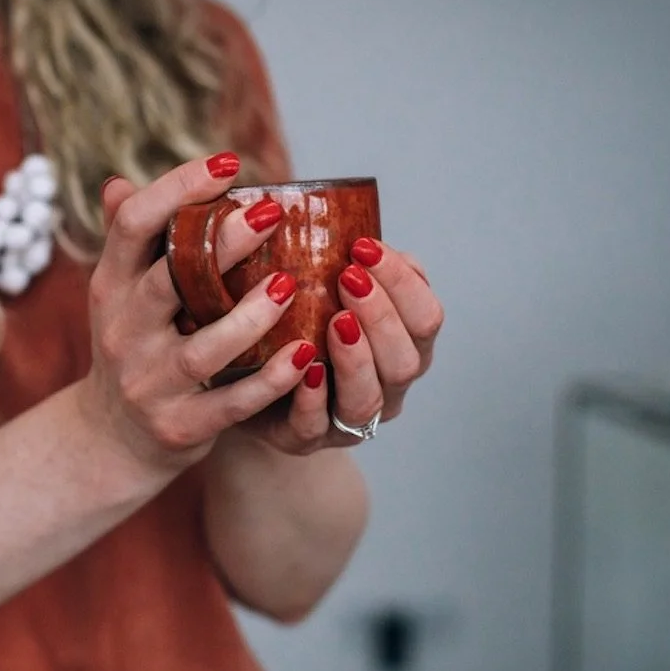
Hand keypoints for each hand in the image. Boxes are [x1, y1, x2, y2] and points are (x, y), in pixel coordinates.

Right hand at [78, 152, 320, 472]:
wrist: (111, 439)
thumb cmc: (134, 347)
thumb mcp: (118, 297)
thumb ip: (127, 242)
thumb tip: (119, 182)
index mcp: (110, 287)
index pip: (133, 226)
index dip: (176, 189)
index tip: (227, 163)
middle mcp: (123, 332)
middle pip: (170, 280)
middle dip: (221, 244)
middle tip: (272, 213)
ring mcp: (149, 383)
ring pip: (205, 347)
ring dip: (251, 316)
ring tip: (290, 285)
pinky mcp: (179, 425)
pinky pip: (232, 403)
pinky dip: (271, 381)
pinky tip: (305, 356)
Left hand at [237, 238, 443, 453]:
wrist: (243, 384)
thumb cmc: (294, 324)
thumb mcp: (324, 288)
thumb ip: (352, 265)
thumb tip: (359, 231)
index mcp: (403, 347)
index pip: (426, 317)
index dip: (404, 283)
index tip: (366, 247)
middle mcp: (386, 387)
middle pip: (407, 360)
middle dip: (382, 316)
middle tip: (350, 279)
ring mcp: (348, 420)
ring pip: (369, 398)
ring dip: (357, 357)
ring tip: (336, 322)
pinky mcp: (304, 439)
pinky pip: (314, 425)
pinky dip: (313, 397)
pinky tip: (305, 368)